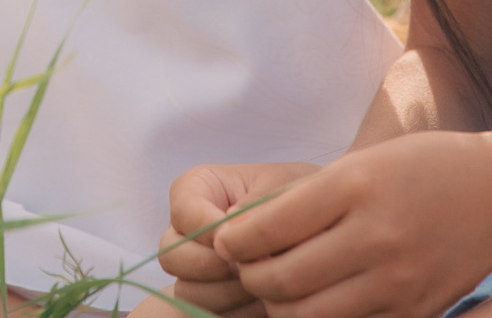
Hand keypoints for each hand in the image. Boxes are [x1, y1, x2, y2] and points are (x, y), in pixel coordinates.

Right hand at [141, 162, 320, 317]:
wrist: (319, 230)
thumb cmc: (297, 197)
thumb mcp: (282, 187)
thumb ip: (254, 203)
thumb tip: (227, 233)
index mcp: (199, 188)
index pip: (183, 209)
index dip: (208, 228)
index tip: (241, 238)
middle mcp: (187, 229)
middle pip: (172, 255)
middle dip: (211, 266)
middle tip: (248, 267)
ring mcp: (194, 265)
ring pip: (187, 290)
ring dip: (227, 293)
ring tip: (264, 285)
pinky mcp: (209, 294)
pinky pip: (205, 313)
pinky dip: (235, 312)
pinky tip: (262, 303)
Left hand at [204, 135, 491, 317]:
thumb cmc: (423, 168)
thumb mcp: (362, 162)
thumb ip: (305, 199)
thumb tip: (242, 236)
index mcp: (357, 187)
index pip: (269, 228)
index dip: (234, 241)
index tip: (225, 241)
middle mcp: (376, 236)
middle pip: (281, 280)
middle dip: (250, 278)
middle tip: (246, 268)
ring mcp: (397, 281)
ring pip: (307, 316)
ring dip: (279, 306)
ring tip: (277, 288)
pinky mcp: (413, 312)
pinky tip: (317, 300)